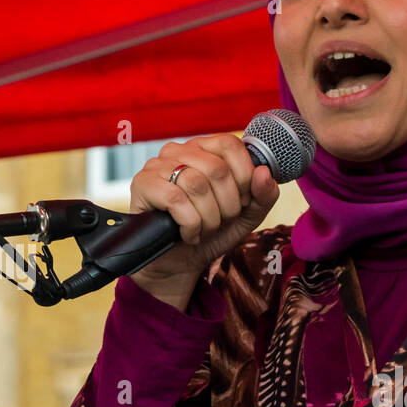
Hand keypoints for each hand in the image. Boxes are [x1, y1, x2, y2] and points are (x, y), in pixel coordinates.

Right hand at [128, 133, 279, 306]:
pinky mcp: (143, 184)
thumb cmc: (213, 233)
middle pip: (217, 168)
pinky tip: (188, 234)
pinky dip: (190, 224)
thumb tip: (264, 172)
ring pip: (196, 184)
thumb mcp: (247, 215)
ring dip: (209, 218)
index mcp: (204, 150)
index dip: (243, 177)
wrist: (181, 262)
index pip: (230, 144)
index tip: (241, 202)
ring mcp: (158, 165)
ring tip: (203, 229)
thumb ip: (264, 195)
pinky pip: (175, 199)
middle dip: (227, 205)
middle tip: (219, 221)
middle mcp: (179, 151)